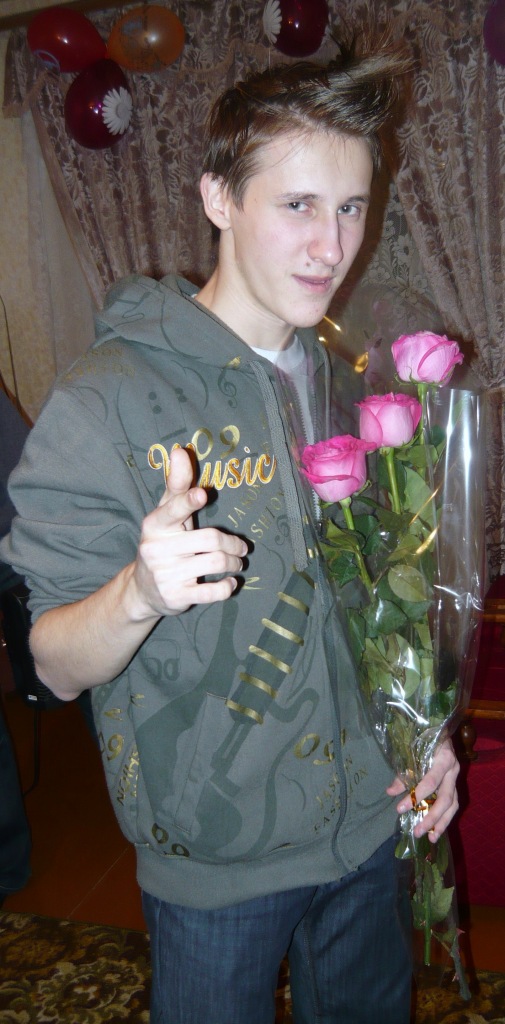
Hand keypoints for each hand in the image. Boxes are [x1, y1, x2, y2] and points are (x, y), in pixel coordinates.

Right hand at [131, 447, 247, 618]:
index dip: (188, 502)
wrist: (143, 590)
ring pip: (215, 563)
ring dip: (234, 563)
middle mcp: (156, 549)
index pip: (172, 510)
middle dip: (233, 544)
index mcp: (154, 525)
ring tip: (237, 563)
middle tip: (241, 548)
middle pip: (210, 540)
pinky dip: (227, 586)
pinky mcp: (176, 597)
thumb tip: (179, 450)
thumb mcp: (166, 515)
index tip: (202, 494)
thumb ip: (176, 485)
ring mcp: (165, 575)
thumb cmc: (163, 543)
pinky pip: (212, 591)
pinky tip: (229, 581)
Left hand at [387, 736, 458, 842]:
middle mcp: (453, 770)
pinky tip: (435, 831)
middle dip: (431, 817)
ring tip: (431, 838)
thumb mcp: (412, 752)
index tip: (399, 808)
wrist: (438, 730)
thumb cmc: (423, 740)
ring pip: (453, 805)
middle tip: (417, 831)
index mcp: (443, 758)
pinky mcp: (454, 785)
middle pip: (445, 799)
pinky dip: (444, 819)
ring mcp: (455, 778)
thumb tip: (390, 792)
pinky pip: (452, 805)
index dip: (416, 796)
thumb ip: (403, 774)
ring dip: (441, 823)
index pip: (431, 781)